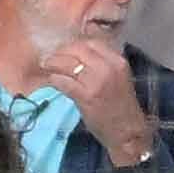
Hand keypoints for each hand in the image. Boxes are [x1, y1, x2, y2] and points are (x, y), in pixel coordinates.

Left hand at [41, 40, 153, 166]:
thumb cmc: (121, 104)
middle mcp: (108, 67)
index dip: (74, 44)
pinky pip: (63, 81)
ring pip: (67, 63)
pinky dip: (54, 79)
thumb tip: (77, 51)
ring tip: (46, 67)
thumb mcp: (117, 77)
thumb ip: (102, 63)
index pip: (91, 42)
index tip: (65, 50)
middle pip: (77, 49)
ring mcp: (96, 81)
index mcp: (118, 61)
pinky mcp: (85, 95)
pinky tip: (53, 82)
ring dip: (53, 64)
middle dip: (61, 52)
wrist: (127, 130)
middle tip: (51, 58)